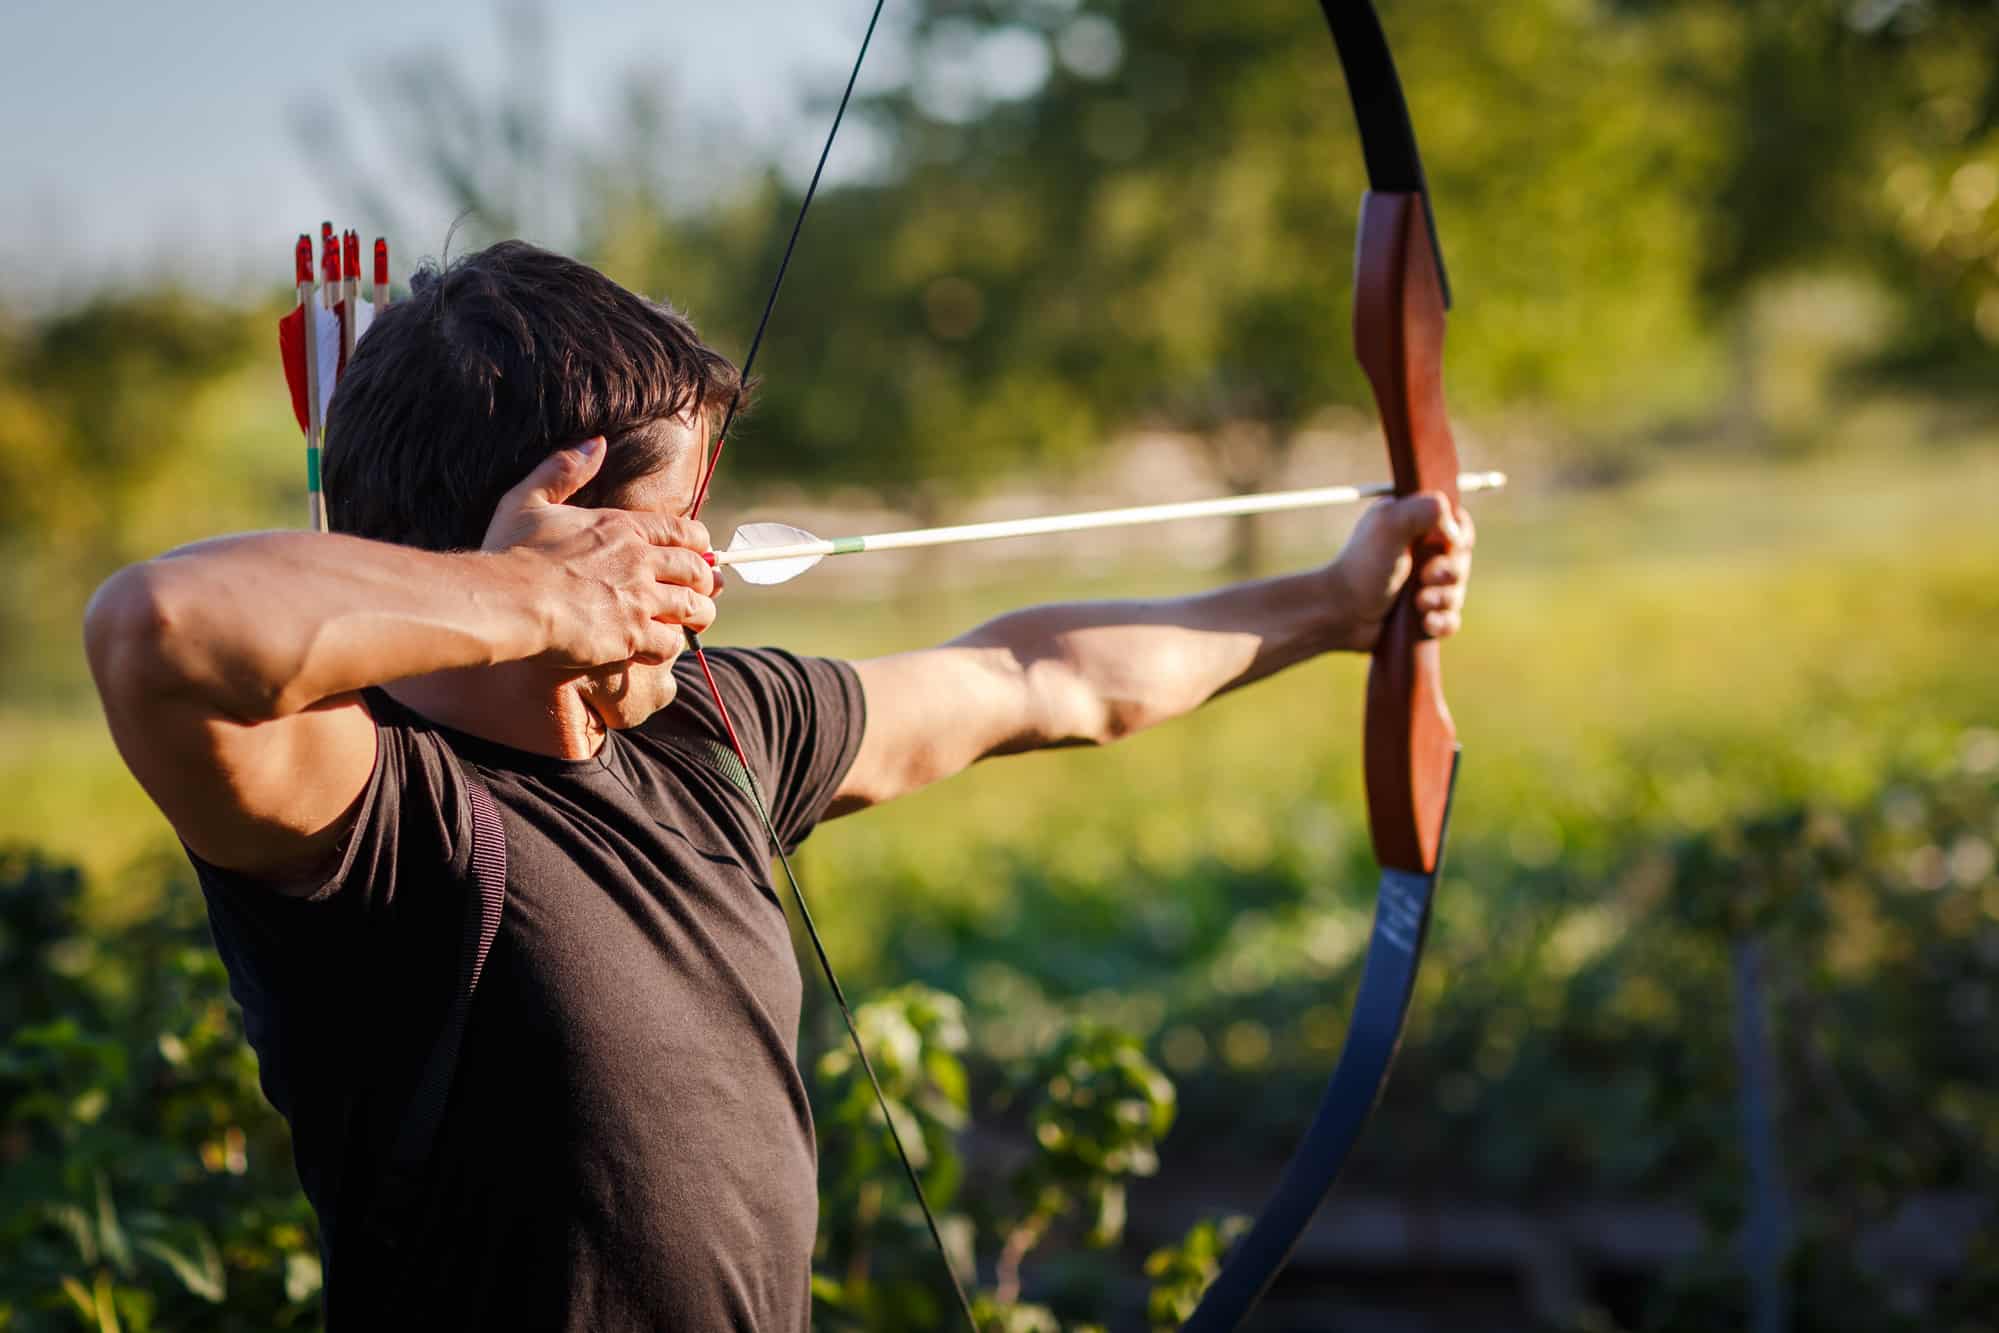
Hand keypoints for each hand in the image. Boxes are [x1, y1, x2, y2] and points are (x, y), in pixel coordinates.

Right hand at [481, 437, 719, 670]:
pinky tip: (661, 647)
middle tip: (706, 589)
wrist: (509, 600)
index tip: (701, 551)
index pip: (681, 531)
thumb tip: (596, 442)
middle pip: (696, 569)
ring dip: (699, 614)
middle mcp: (640, 561)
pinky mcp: (633, 635)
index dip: (698, 543)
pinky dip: (670, 645)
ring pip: (692, 607)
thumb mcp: (529, 499)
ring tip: (697, 621)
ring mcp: (641, 599)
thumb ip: (562, 469)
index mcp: (622, 527)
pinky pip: (670, 642)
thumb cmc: (512, 552)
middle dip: (705, 580)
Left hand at [1326, 492, 1473, 652]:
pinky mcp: (1422, 615)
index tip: (1447, 544)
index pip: (1458, 524)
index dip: (1459, 536)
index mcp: (1414, 524)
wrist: (1341, 613)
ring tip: (1418, 604)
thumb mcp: (1389, 524)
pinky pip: (1451, 620)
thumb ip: (1424, 509)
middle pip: (1462, 560)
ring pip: (1458, 592)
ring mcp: (1422, 585)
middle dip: (1450, 572)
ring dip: (1443, 599)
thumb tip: (1455, 529)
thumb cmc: (1362, 566)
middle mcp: (1420, 553)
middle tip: (1425, 577)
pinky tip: (1426, 623)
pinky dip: (1442, 622)